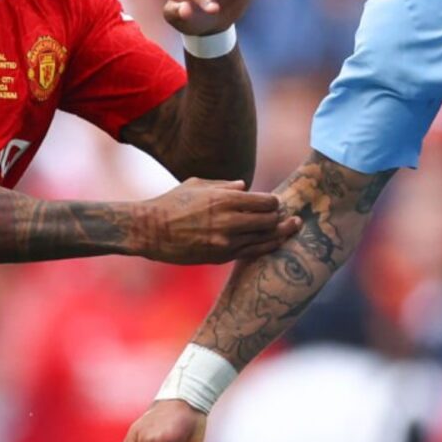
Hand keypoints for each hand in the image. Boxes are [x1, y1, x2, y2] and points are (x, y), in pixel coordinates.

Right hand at [131, 177, 295, 263]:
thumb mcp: (198, 185)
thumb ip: (225, 185)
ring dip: (278, 232)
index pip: (266, 201)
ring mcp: (226, 241)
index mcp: (224, 199)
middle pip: (270, 220)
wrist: (151, 230)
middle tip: (284, 216)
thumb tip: (245, 186)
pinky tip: (276, 242)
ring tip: (291, 228)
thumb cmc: (173, 203)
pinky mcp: (221, 256)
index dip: (274, 202)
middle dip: (278, 217)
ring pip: (265, 238)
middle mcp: (229, 220)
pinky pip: (253, 252)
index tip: (273, 202)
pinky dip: (267, 246)